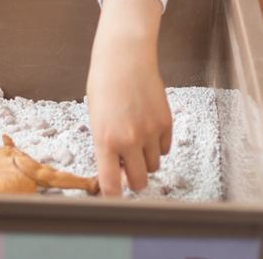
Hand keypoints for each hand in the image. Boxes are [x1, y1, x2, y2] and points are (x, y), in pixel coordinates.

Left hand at [86, 0, 171, 196]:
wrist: (125, 58)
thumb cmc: (104, 85)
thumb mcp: (96, 118)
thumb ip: (106, 146)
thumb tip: (118, 173)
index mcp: (105, 140)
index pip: (111, 184)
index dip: (113, 198)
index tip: (113, 203)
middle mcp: (129, 139)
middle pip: (139, 182)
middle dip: (134, 181)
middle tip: (128, 170)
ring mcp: (150, 132)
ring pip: (154, 166)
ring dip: (146, 160)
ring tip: (136, 140)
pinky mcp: (166, 123)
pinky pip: (164, 149)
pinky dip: (157, 145)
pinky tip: (147, 127)